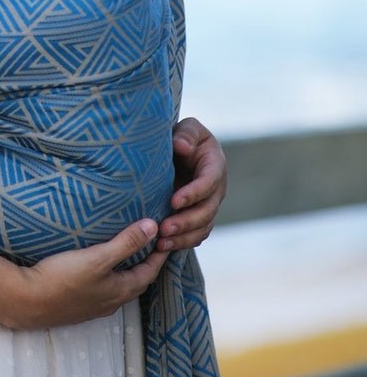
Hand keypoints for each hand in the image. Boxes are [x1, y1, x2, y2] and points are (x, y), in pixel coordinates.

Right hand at [5, 220, 167, 328]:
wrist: (28, 301)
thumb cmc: (63, 279)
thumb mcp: (98, 257)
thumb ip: (126, 243)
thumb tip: (153, 227)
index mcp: (121, 291)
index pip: (150, 272)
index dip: (159, 255)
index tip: (166, 238)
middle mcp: (111, 302)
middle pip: (137, 281)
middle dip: (146, 263)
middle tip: (151, 244)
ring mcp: (94, 306)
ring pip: (120, 287)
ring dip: (127, 270)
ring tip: (127, 252)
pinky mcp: (79, 305)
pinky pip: (104, 289)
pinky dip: (110, 276)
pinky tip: (99, 268)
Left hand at [156, 116, 227, 251]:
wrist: (181, 150)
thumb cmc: (183, 136)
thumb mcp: (187, 128)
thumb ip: (186, 134)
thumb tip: (181, 147)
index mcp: (215, 166)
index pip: (208, 183)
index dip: (193, 194)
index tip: (173, 201)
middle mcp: (216, 190)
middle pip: (207, 211)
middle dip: (186, 222)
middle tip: (164, 228)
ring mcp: (209, 205)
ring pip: (202, 228)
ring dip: (183, 238)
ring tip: (161, 244)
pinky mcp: (198, 217)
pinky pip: (195, 235)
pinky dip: (182, 243)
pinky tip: (162, 248)